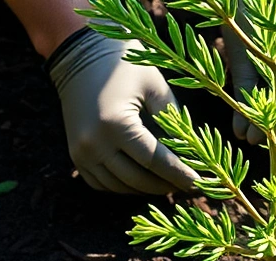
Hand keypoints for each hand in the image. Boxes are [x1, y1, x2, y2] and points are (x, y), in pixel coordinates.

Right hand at [48, 30, 198, 194]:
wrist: (80, 56)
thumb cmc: (124, 65)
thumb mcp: (155, 86)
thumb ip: (173, 119)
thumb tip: (192, 152)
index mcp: (116, 124)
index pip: (155, 161)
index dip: (179, 175)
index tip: (200, 184)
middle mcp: (94, 143)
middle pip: (138, 179)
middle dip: (166, 185)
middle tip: (189, 186)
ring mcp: (81, 153)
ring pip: (120, 186)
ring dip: (146, 189)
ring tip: (169, 183)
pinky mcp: (76, 156)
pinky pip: (102, 184)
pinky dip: (124, 186)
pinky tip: (143, 180)